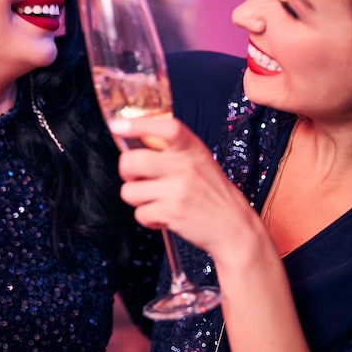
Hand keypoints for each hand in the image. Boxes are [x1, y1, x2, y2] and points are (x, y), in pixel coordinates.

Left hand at [109, 117, 260, 260]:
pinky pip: (140, 213)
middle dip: (126, 173)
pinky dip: (148, 218)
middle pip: (131, 162)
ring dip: (138, 199)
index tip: (118, 125)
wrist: (234, 227)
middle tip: (137, 178)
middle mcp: (185, 166)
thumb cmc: (212, 194)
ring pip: (129, 191)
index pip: (165, 127)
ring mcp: (178, 189)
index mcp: (192, 148)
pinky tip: (163, 216)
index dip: (138, 124)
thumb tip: (134, 142)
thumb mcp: (199, 161)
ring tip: (156, 201)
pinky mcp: (172, 212)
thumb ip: (173, 151)